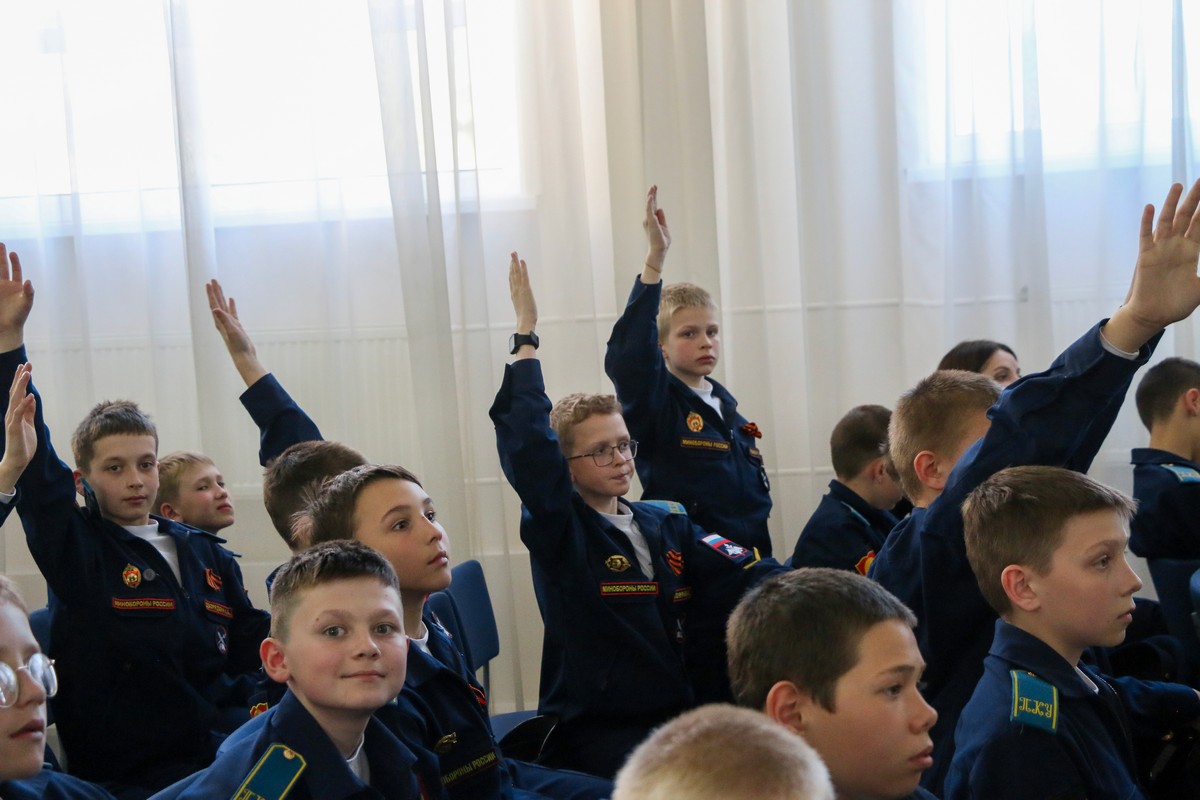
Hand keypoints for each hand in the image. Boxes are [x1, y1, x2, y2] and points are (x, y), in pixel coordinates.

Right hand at [0, 244, 33, 351]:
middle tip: (1, 244)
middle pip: (2, 267)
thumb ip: (29, 292)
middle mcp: (6, 285)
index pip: (15, 270)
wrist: (7, 328)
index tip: (12, 253)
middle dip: (1, 256)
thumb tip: (28, 281)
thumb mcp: (26, 304)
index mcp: (16, 286)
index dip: (14, 261)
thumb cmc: (19, 316)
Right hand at [0, 363, 36, 493]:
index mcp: (16, 412)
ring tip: (27, 373)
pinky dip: (25, 404)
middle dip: (21, 378)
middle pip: (15, 392)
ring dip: (21, 386)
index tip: (26, 367)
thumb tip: (32, 399)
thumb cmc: (23, 443)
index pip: (18, 393)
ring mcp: (12, 420)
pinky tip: (30, 396)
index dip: (21, 380)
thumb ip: (29, 412)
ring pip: (16, 399)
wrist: (18, 460)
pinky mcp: (15, 428)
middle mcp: (12, 414)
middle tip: (26, 364)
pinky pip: (20, 414)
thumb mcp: (29, 424)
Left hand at [207, 279, 267, 385]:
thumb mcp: (231, 331)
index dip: (211, 293)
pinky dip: (231, 305)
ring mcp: (229, 323)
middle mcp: (222, 321)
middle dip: (215, 292)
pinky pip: (232, 312)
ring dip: (221, 297)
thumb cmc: (238, 345)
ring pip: (223, 306)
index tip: (209, 283)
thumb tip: (215, 309)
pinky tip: (231, 300)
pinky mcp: (236, 326)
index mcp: (220, 321)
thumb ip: (224, 319)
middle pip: (217, 303)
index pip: (214, 304)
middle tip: (213, 280)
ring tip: (220, 287)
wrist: (244, 356)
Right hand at [508, 252, 536, 332]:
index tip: (512, 263)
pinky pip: (524, 276)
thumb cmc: (525, 320)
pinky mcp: (526, 289)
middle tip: (512, 254)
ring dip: (515, 262)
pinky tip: (522, 261)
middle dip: (512, 263)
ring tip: (514, 253)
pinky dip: (523, 268)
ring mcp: (520, 289)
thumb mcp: (522, 310)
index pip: (512, 280)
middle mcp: (515, 290)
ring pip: (516, 273)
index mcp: (514, 294)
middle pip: (512, 274)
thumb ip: (521, 306)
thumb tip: (523, 309)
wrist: (525, 322)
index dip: (511, 270)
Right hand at [643, 185, 670, 275]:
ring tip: (653, 188)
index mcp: (653, 220)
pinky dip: (649, 203)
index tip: (654, 190)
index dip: (653, 198)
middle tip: (654, 185)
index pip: (653, 207)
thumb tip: (660, 208)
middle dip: (652, 194)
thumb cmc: (661, 241)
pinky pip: (649, 210)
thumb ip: (662, 218)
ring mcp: (649, 220)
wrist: (659, 250)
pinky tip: (651, 197)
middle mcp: (649, 219)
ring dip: (651, 196)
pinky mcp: (651, 222)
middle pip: (650, 204)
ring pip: (649, 206)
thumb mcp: (664, 227)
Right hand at [1107, 179, 1199, 350]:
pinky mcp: (1145, 257)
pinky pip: (1145, 236)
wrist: (1154, 317)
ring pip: (1166, 221)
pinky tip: (1149, 207)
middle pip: (1186, 217)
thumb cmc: (1176, 305)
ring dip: (1171, 203)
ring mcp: (1160, 250)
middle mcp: (1175, 247)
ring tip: (1179, 185)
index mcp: (1190, 253)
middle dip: (1194, 200)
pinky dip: (1146, 221)